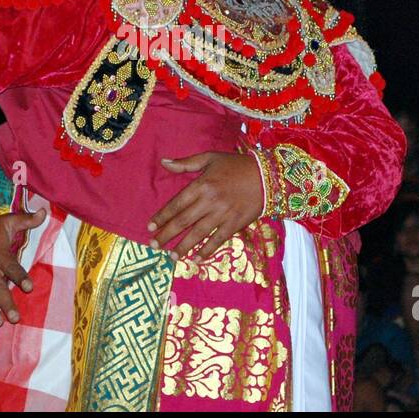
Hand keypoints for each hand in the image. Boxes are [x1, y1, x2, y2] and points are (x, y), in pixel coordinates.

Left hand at [148, 151, 263, 260]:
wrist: (268, 177)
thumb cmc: (236, 166)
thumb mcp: (210, 158)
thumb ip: (186, 163)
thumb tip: (163, 162)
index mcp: (202, 184)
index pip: (177, 204)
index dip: (162, 216)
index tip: (150, 226)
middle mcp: (210, 201)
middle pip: (183, 221)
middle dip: (166, 234)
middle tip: (154, 245)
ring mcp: (223, 214)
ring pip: (198, 234)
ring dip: (183, 246)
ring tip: (171, 256)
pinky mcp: (235, 224)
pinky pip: (218, 240)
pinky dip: (206, 251)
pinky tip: (196, 259)